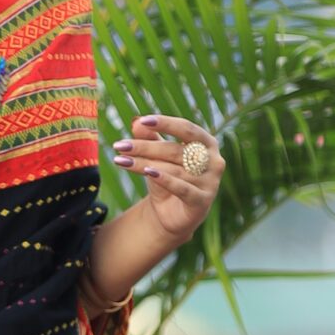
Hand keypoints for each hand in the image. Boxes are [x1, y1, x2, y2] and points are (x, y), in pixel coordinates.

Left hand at [110, 110, 223, 241]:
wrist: (172, 214)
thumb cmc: (167, 177)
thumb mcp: (157, 157)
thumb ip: (151, 138)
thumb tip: (137, 123)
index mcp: (207, 143)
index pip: (186, 128)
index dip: (165, 123)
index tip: (143, 121)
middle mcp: (214, 160)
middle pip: (175, 150)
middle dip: (145, 147)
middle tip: (120, 145)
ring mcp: (210, 182)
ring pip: (173, 169)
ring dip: (144, 164)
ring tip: (121, 160)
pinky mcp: (202, 201)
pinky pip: (182, 188)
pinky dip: (164, 180)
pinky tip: (147, 172)